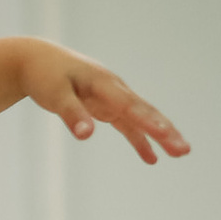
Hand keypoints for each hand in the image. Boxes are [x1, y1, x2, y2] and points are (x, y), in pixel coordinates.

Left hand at [20, 42, 190, 162]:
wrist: (37, 60)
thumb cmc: (44, 76)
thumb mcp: (54, 95)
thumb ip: (72, 114)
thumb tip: (87, 136)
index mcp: (103, 83)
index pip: (128, 104)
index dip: (146, 120)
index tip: (163, 133)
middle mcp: (114, 88)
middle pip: (144, 111)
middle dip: (164, 131)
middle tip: (183, 149)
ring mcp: (112, 97)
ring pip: (142, 117)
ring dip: (160, 135)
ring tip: (181, 152)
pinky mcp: (107, 105)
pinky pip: (128, 125)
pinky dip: (139, 140)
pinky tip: (151, 159)